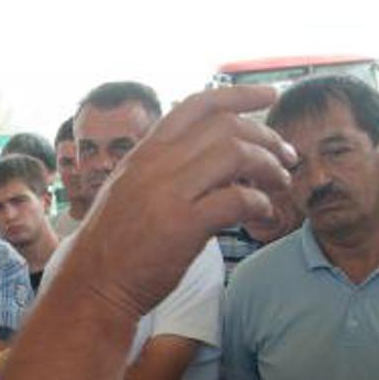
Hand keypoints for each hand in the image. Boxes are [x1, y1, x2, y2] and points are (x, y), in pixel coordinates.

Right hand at [56, 85, 292, 320]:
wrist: (92, 284)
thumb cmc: (114, 244)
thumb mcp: (130, 189)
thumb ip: (165, 169)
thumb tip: (213, 158)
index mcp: (144, 153)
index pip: (196, 105)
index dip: (238, 95)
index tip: (268, 95)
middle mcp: (156, 165)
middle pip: (226, 126)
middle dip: (266, 137)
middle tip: (286, 155)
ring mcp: (168, 193)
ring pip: (236, 154)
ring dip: (269, 166)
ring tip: (282, 182)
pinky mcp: (183, 226)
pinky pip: (237, 199)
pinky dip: (260, 203)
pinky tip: (264, 213)